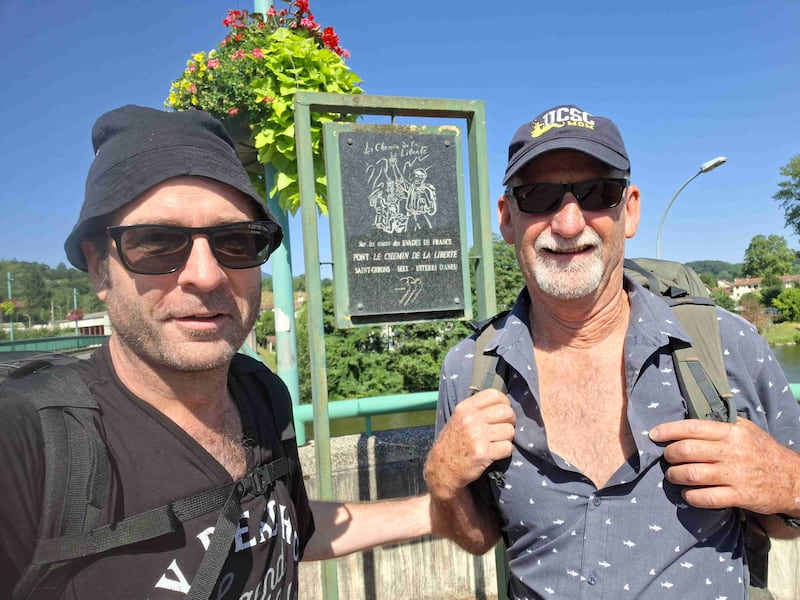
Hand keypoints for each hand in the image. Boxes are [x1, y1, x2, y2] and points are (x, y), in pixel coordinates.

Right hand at [425, 389, 515, 500]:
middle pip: (507, 412)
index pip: (494, 395)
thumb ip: (476, 409)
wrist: (443, 468)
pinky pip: (507, 448)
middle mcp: (471, 419)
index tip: (502, 413)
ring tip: (497, 442)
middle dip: (510, 421)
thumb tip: (503, 404)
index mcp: (465, 408)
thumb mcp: (458, 418)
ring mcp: (477, 436)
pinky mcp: (483, 453)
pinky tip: (495, 453)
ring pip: (509, 431)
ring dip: (507, 438)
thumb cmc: (453, 442)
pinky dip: (505, 451)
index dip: (504, 403)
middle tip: (504, 429)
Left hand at [650, 417, 799, 514]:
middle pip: (686, 451)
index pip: (692, 428)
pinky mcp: (740, 496)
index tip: (654, 435)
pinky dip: (690, 496)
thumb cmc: (763, 452)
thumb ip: (720, 425)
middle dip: (669, 455)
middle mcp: (732, 451)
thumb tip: (690, 421)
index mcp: (732, 432)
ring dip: (675, 476)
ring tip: (673, 476)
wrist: (793, 479)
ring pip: (691, 474)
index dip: (668, 430)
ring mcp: (735, 475)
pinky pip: (705, 497)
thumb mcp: (746, 430)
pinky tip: (688, 494)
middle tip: (668, 458)